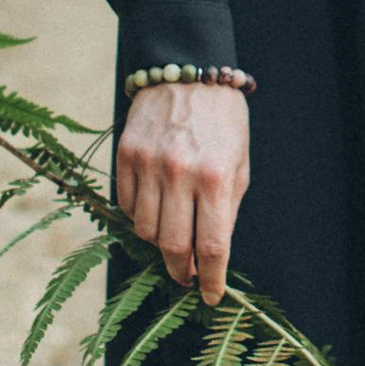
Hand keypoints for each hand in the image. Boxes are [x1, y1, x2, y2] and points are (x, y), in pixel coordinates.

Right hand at [115, 80, 249, 303]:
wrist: (188, 70)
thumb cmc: (222, 121)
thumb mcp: (238, 164)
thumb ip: (226, 209)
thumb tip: (212, 254)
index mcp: (215, 177)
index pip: (211, 245)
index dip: (210, 278)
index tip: (209, 295)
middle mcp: (179, 173)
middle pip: (172, 245)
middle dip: (180, 269)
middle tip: (186, 275)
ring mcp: (148, 164)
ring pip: (145, 230)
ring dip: (158, 242)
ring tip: (172, 233)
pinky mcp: (125, 155)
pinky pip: (126, 205)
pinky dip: (139, 215)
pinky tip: (154, 206)